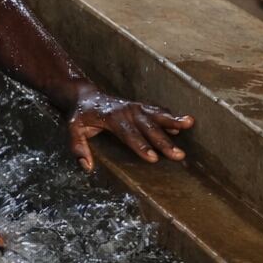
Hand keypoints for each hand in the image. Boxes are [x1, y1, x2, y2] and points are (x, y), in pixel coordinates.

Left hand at [65, 91, 193, 172]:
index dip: (141, 145)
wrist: (85, 96)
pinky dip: (170, 116)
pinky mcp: (140, 106)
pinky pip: (157, 110)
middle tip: (178, 155)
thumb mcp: (73, 128)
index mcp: (111, 117)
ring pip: (156, 114)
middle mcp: (126, 110)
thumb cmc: (80, 115)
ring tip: (190, 123)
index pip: (128, 133)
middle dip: (163, 141)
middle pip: (147, 126)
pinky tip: (185, 122)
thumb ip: (78, 146)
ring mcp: (135, 107)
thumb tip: (87, 166)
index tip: (153, 158)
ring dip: (173, 120)